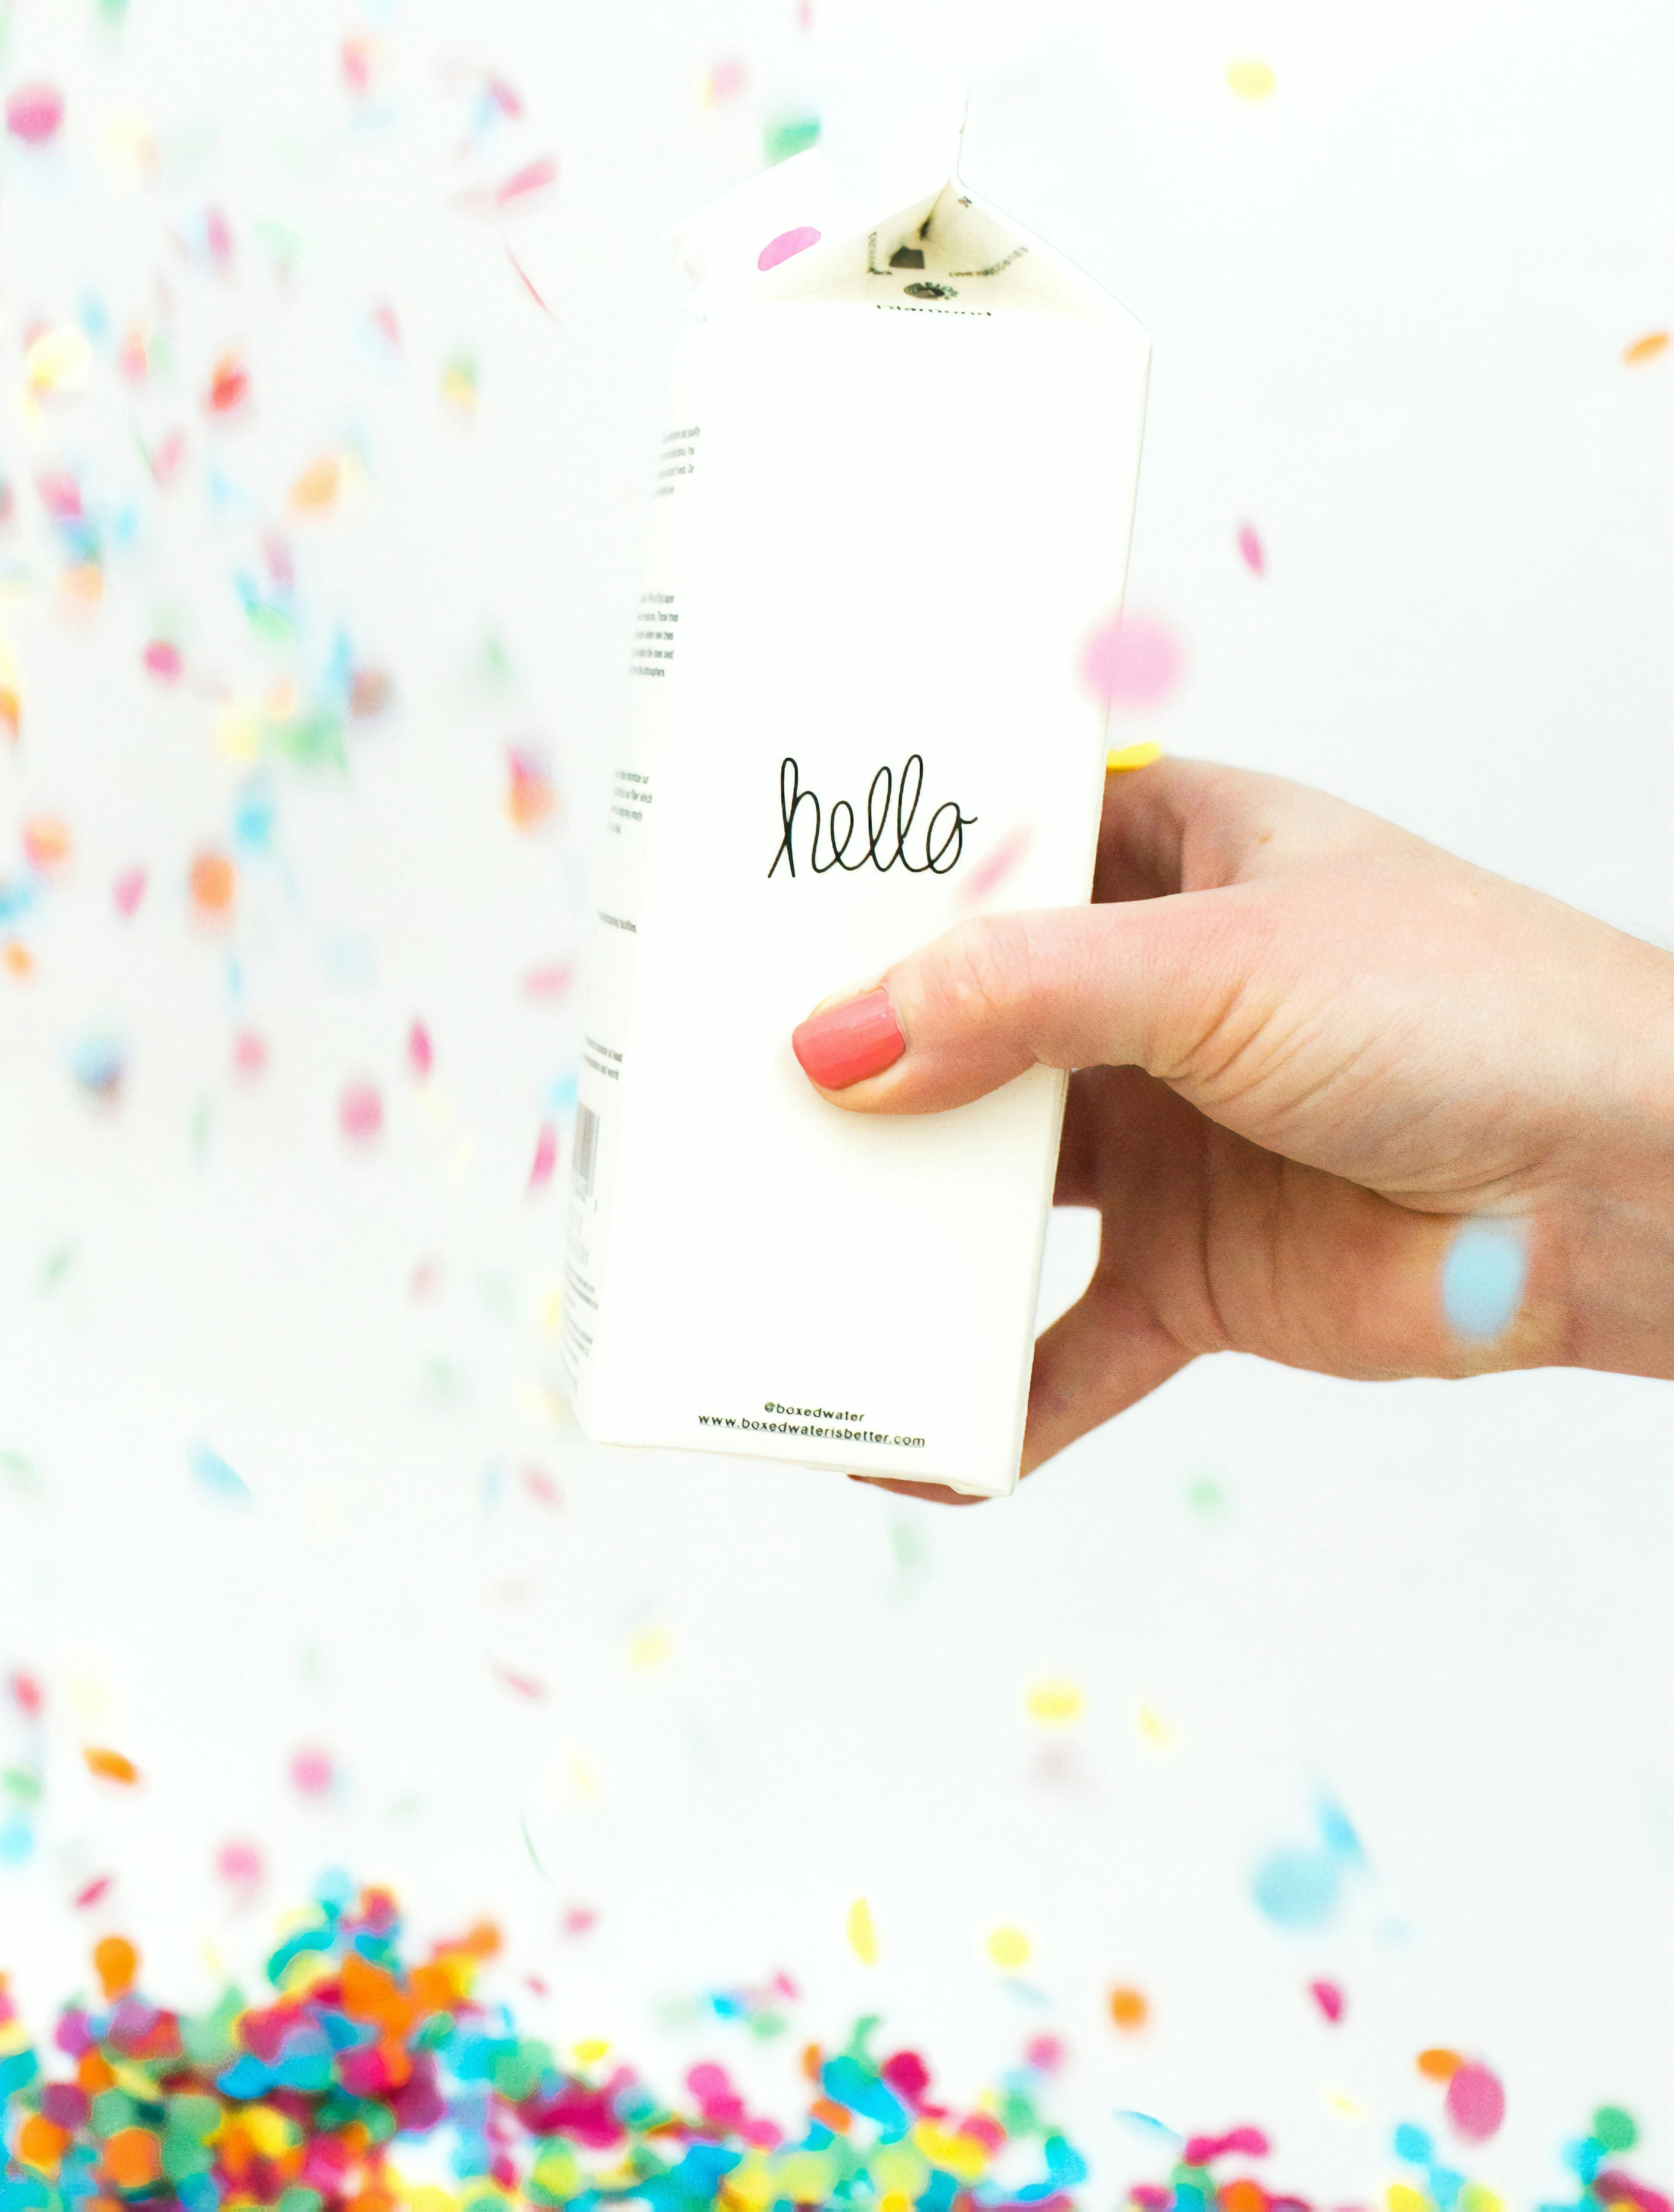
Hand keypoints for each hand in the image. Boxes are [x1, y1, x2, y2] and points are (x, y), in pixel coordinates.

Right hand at [789, 758, 1673, 1494]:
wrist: (1633, 1186)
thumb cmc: (1469, 1007)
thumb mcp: (1211, 962)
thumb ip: (1012, 1000)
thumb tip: (836, 1047)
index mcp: (1165, 862)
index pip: (979, 855)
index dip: (864, 887)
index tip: (741, 920)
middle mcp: (1143, 996)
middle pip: (955, 1029)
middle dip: (851, 1067)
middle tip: (716, 1094)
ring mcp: (1163, 1139)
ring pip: (988, 1188)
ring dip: (898, 1227)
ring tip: (775, 1253)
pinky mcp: (1194, 1272)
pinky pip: (1064, 1347)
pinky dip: (988, 1400)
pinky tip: (906, 1441)